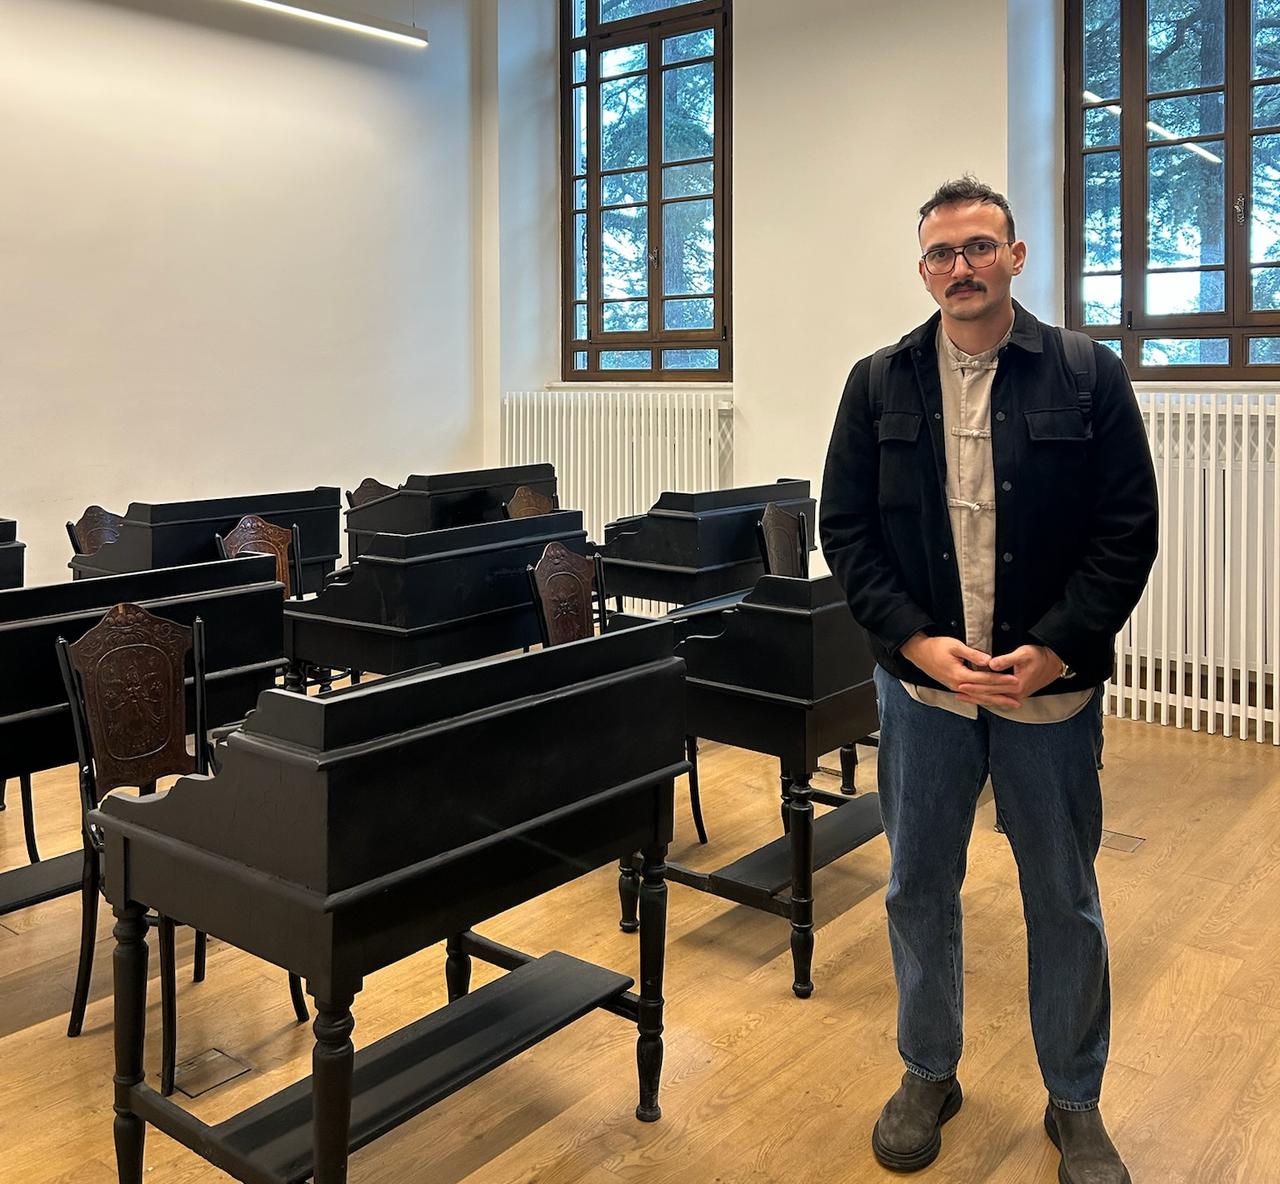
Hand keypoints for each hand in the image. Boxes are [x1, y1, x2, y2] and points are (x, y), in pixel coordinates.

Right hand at [900, 633, 1018, 699]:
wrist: (919, 653)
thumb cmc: (936, 647)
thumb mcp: (955, 646)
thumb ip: (972, 654)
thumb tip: (989, 660)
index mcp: (960, 675)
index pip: (986, 680)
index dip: (1002, 680)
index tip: (1015, 681)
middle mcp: (958, 685)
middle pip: (984, 693)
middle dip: (1003, 695)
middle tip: (1019, 698)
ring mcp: (955, 687)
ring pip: (979, 697)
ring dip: (995, 701)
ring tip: (1010, 703)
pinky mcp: (954, 686)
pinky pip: (973, 696)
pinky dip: (984, 699)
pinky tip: (992, 701)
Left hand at [956, 644, 1061, 709]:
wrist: (1054, 663)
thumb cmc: (1039, 656)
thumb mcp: (1023, 654)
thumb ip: (1006, 660)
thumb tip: (990, 664)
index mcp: (1015, 685)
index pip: (989, 687)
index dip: (974, 685)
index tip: (960, 684)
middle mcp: (1015, 694)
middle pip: (989, 696)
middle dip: (972, 694)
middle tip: (956, 692)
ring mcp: (1017, 696)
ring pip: (993, 699)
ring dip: (977, 698)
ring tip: (962, 697)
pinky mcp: (1018, 694)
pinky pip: (999, 698)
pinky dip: (987, 698)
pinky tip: (978, 698)